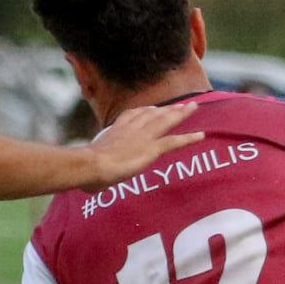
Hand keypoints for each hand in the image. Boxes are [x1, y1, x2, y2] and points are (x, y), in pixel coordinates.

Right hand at [80, 102, 202, 191]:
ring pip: (166, 122)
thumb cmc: (84, 168)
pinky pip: (174, 142)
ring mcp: (142, 137)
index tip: (153, 108)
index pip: (132, 115)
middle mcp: (130, 128)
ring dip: (181, 114)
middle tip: (181, 104)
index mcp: (115, 130)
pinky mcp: (150, 149)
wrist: (90, 165)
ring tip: (194, 107)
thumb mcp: (88, 161)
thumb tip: (90, 179)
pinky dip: (188, 138)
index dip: (145, 111)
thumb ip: (94, 164)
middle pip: (153, 113)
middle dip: (167, 108)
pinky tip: (201, 135)